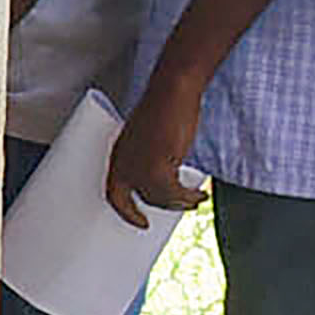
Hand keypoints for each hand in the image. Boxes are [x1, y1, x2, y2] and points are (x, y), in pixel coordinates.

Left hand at [101, 79, 209, 228]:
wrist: (172, 92)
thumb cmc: (162, 106)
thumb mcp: (145, 135)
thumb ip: (145, 157)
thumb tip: (160, 173)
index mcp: (118, 155)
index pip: (114, 195)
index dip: (126, 212)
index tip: (139, 222)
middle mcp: (124, 165)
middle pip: (142, 199)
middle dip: (164, 206)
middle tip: (181, 207)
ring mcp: (140, 168)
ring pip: (161, 198)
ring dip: (181, 202)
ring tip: (196, 199)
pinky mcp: (159, 168)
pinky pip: (175, 194)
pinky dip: (189, 197)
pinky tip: (200, 193)